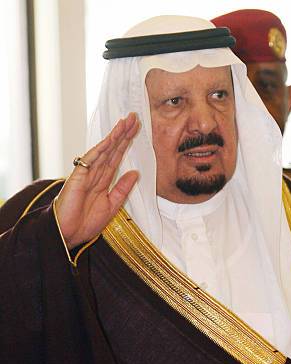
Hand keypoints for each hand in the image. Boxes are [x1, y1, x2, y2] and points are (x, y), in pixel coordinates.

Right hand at [55, 113, 139, 248]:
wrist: (69, 234)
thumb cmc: (85, 222)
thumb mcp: (112, 206)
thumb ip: (122, 189)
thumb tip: (135, 173)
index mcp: (103, 181)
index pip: (117, 157)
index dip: (126, 143)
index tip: (137, 130)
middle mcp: (95, 174)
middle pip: (111, 150)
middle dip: (123, 134)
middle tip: (134, 118)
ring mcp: (86, 174)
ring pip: (103, 151)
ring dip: (114, 137)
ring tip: (125, 123)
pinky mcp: (77, 178)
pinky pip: (90, 160)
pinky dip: (100, 150)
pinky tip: (109, 140)